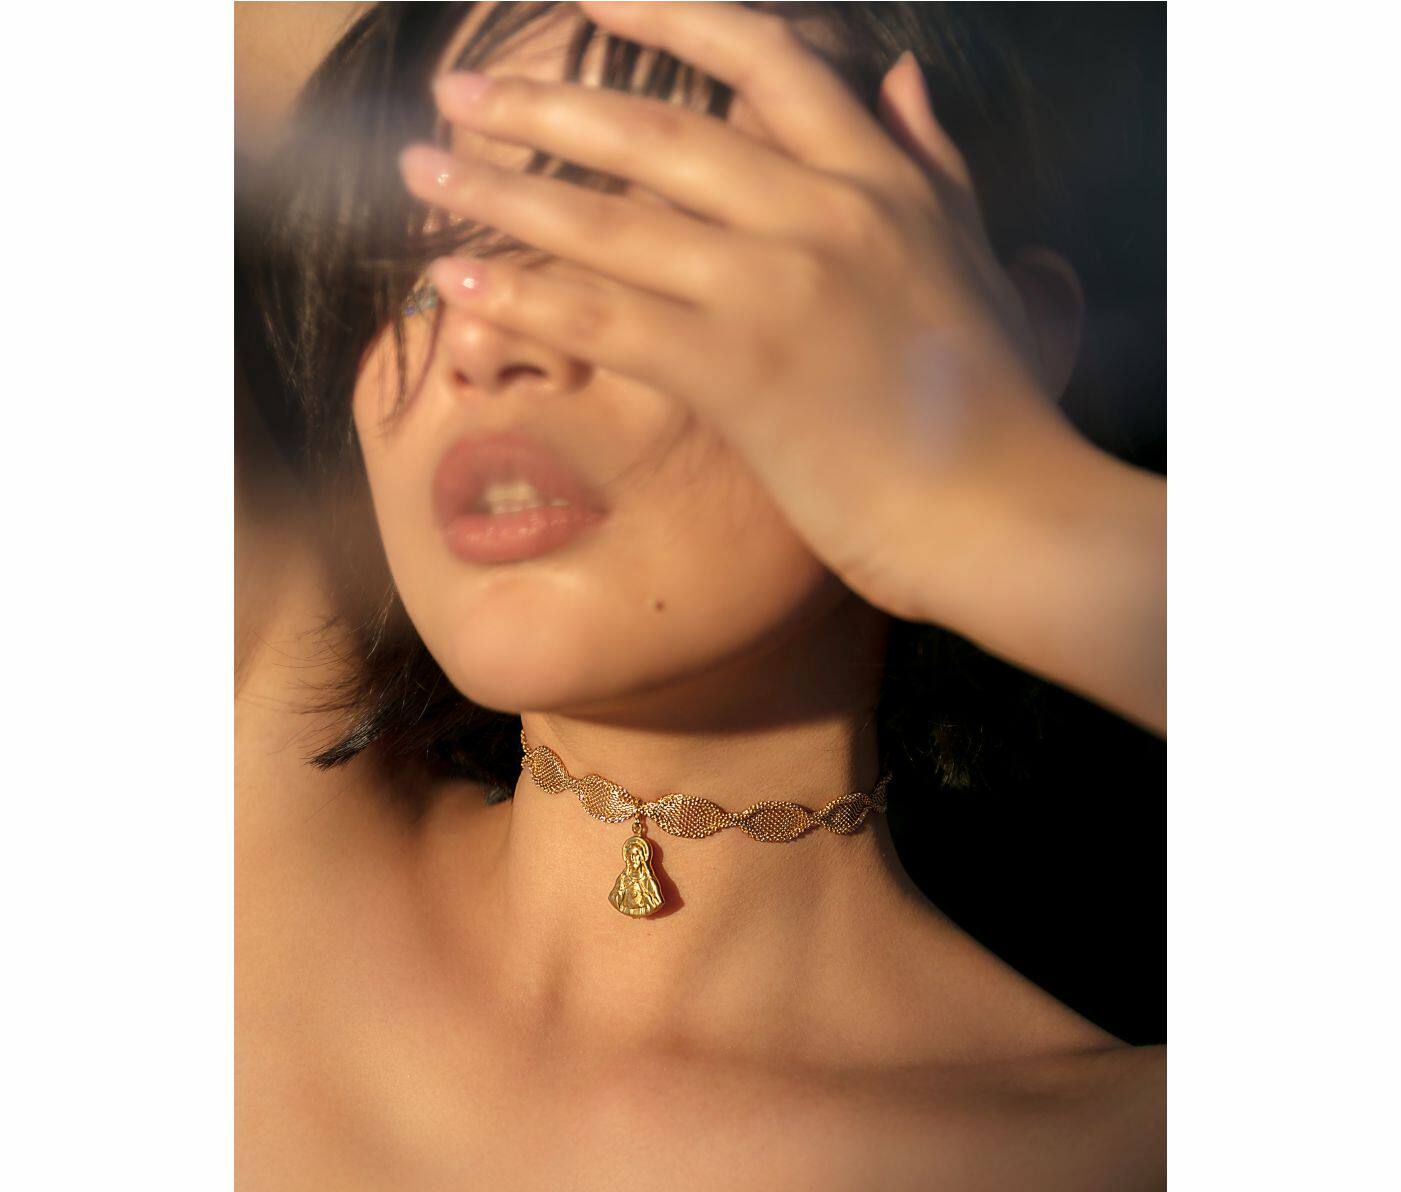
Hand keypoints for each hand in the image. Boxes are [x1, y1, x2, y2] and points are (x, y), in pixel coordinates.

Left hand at [398, 0, 1077, 623]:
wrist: (1003, 511)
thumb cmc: (997, 403)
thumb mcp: (977, 257)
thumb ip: (933, 161)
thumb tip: (903, 78)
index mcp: (879, 175)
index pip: (764, 58)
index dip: (668, 14)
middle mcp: (819, 209)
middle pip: (653, 131)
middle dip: (541, 104)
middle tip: (456, 90)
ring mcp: (775, 286)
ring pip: (611, 219)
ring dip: (502, 192)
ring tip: (423, 172)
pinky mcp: (739, 371)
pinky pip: (608, 319)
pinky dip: (525, 299)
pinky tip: (458, 285)